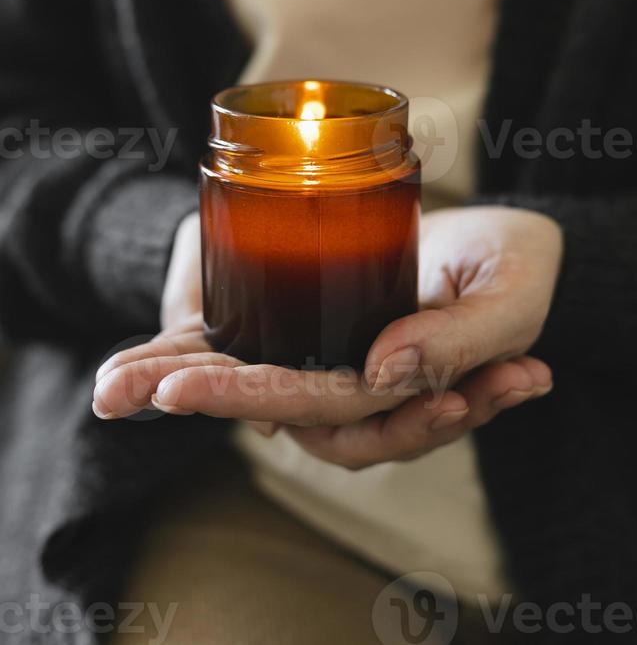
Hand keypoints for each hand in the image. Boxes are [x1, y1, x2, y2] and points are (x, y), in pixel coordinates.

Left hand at [92, 205, 559, 468]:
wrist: (506, 237)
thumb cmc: (514, 264)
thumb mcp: (510, 297)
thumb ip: (463, 340)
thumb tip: (383, 373)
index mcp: (410, 396)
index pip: (333, 408)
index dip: (260, 396)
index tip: (181, 389)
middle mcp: (362, 392)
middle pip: (278, 405)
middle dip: (199, 399)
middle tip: (121, 390)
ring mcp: (337, 360)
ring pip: (260, 386)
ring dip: (186, 383)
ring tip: (114, 385)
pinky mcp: (320, 328)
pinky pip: (260, 351)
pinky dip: (201, 353)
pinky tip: (136, 369)